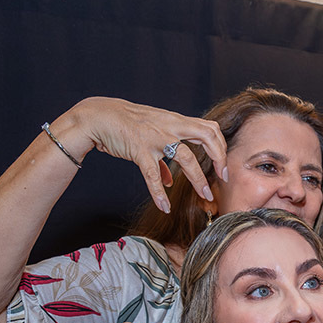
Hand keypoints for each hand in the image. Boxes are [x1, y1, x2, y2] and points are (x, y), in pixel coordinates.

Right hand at [72, 97, 228, 213]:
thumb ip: (164, 157)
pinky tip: (164, 207)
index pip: (209, 128)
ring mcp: (156, 138)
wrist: (99, 116)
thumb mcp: (151, 133)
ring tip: (204, 195)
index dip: (220, 146)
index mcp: (176, 121)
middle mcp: (170, 126)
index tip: (223, 166)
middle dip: (220, 157)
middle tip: (223, 178)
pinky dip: (159, 193)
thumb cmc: (127, 124)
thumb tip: (170, 180)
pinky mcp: (139, 149)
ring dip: (197, 178)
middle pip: (207, 135)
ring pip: (186, 157)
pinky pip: (153, 175)